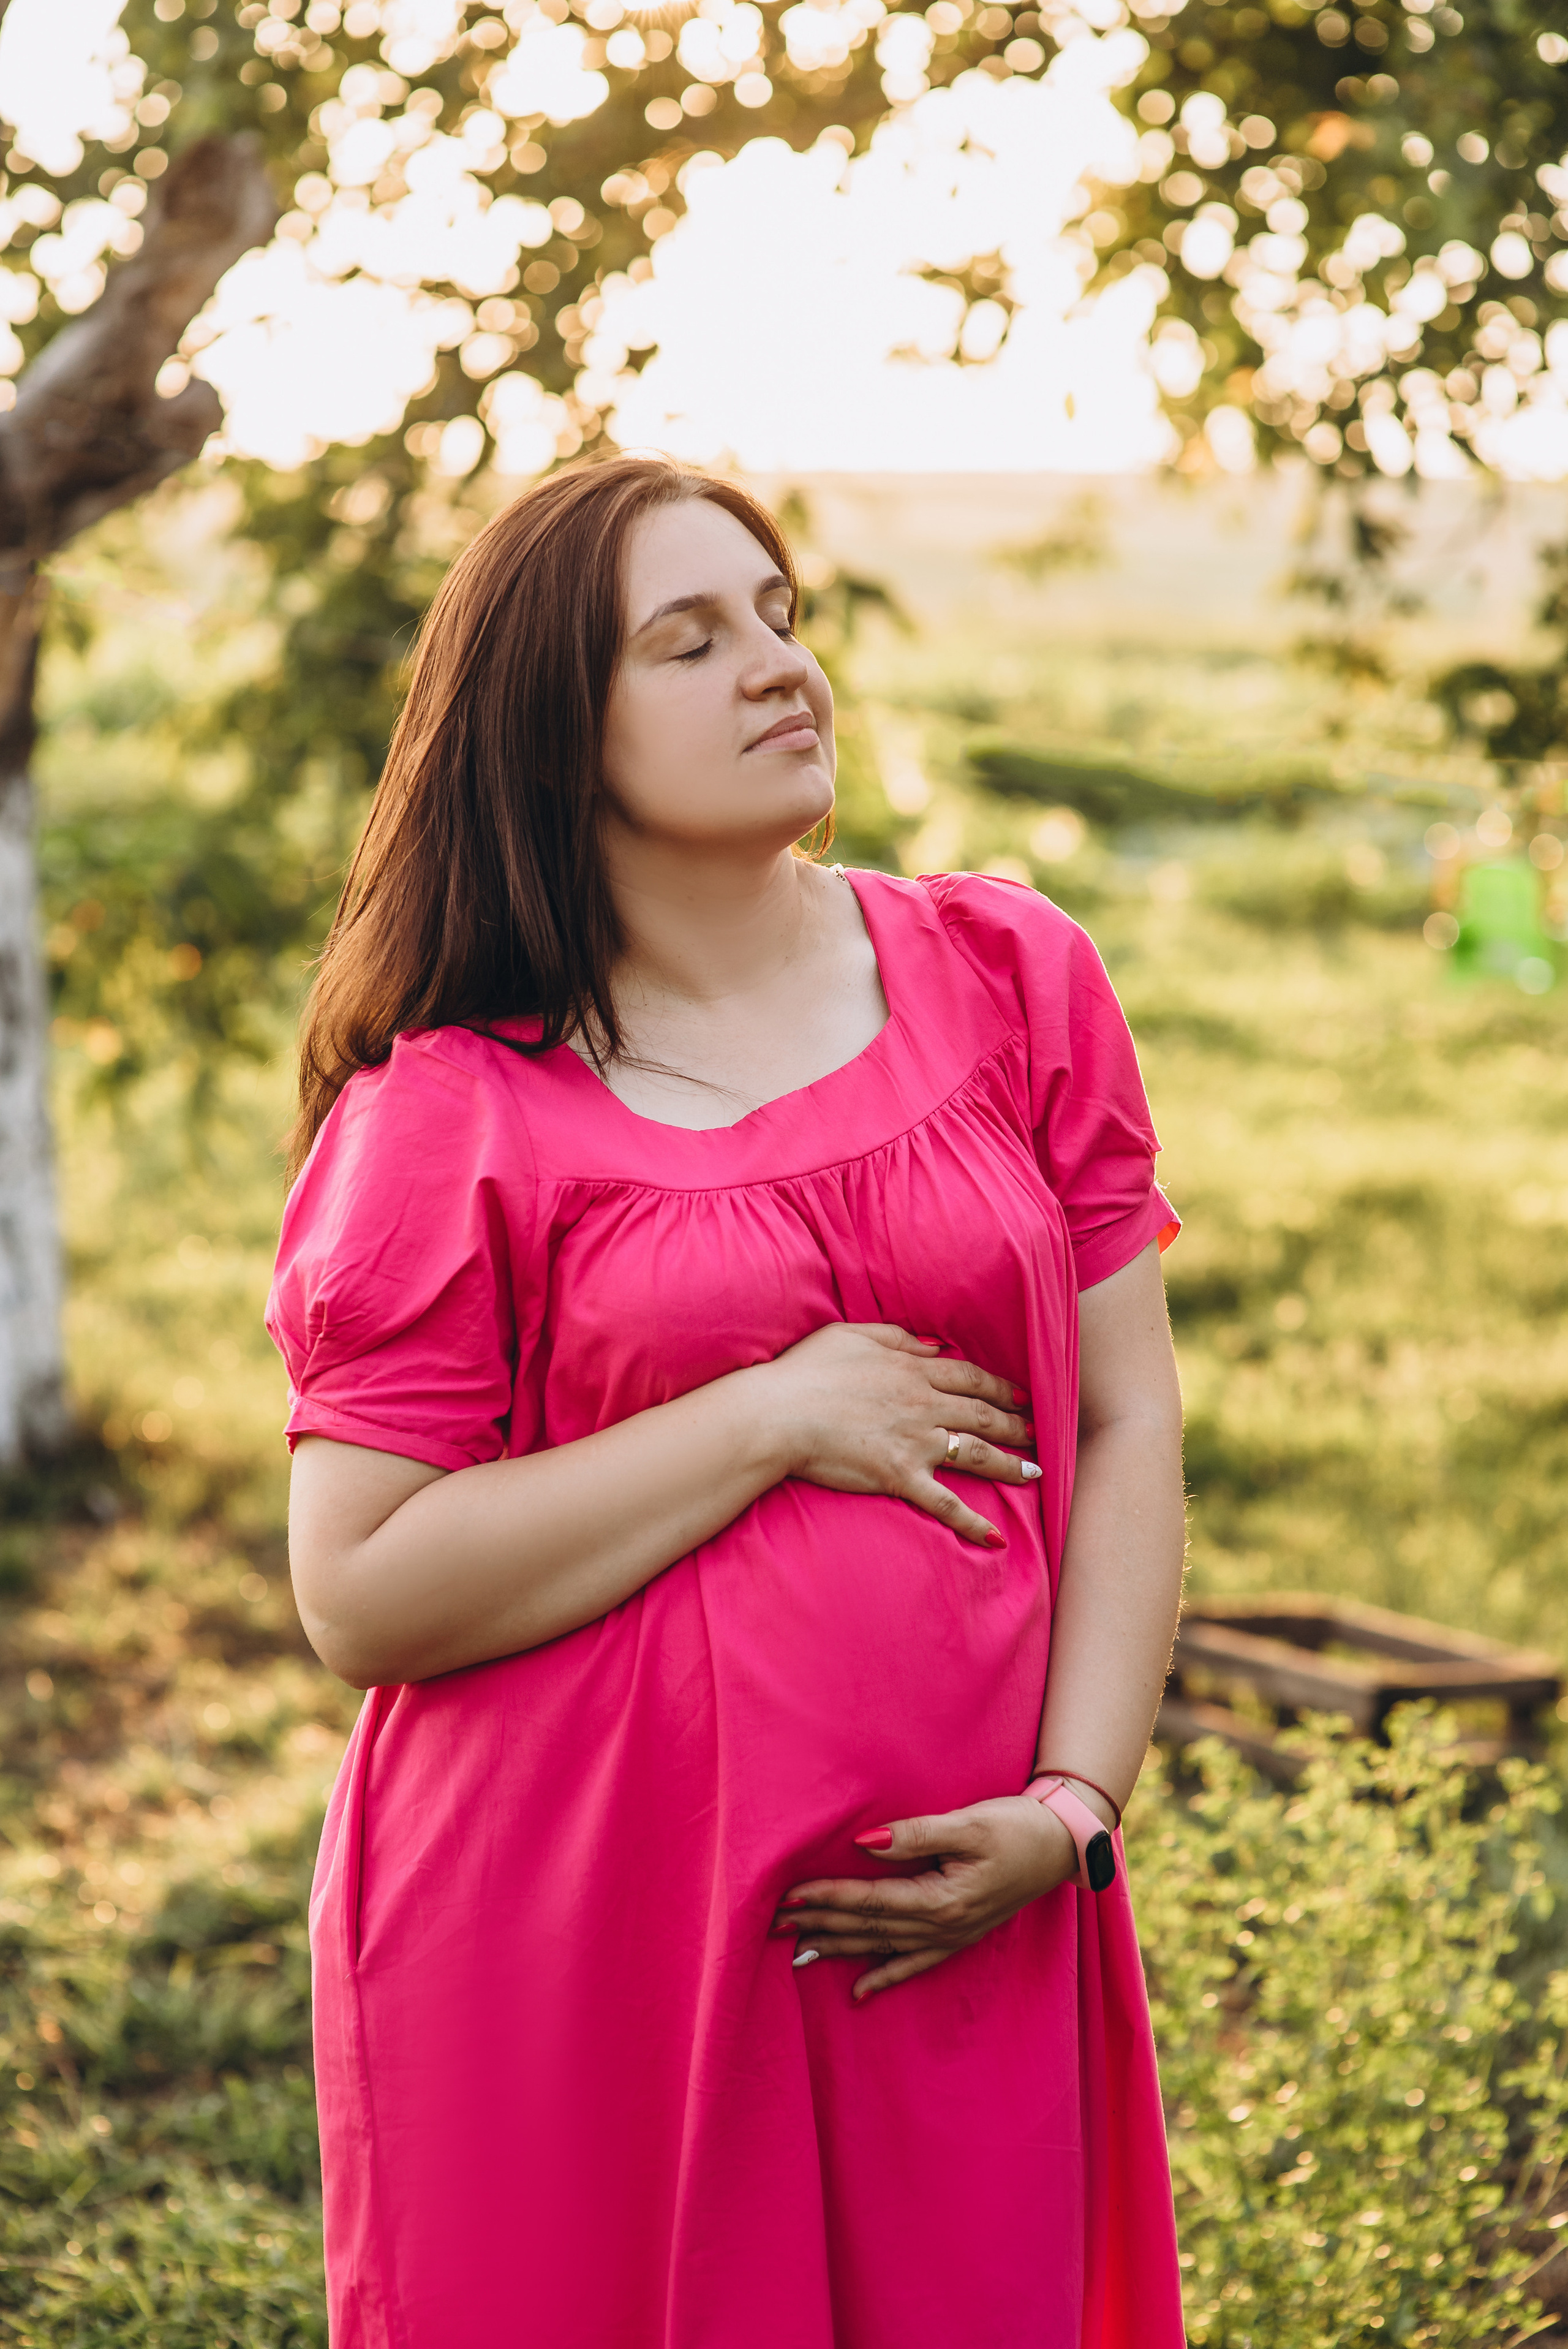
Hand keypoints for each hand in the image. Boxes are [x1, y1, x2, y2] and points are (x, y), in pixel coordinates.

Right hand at [749, 1323, 1035, 1548]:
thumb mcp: (852, 1335)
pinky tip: (996, 1538)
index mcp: (912, 1371)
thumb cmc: (806, 1371)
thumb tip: (931, 1346)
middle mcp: (923, 1406)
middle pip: (982, 1414)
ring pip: (977, 1454)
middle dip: (1015, 1424)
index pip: (969, 1377)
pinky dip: (972, 1522)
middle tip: (1039, 1432)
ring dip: (1009, 1463)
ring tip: (1035, 1473)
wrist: (778, 1414)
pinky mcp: (900, 1478)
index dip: (999, 1386)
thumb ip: (897, 1338)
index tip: (1019, 1394)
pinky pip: (946, 1504)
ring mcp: (915, 1443)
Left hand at [770, 1795, 1078, 1999]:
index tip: (787, 1895)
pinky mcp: (960, 1935)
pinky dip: (884, 1976)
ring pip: (883, 1946)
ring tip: (796, 1950)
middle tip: (772, 1924)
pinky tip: (858, 1992)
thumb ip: (915, 1835)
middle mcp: (942, 1926)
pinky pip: (914, 1964)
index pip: (870, 1901)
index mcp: (941, 1899)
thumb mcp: (967, 1823)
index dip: (827, 1898)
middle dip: (820, 1925)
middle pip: (868, 1928)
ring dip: (839, 1947)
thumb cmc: (1015, 1827)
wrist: (1061, 1845)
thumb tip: (863, 1845)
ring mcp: (951, 1936)